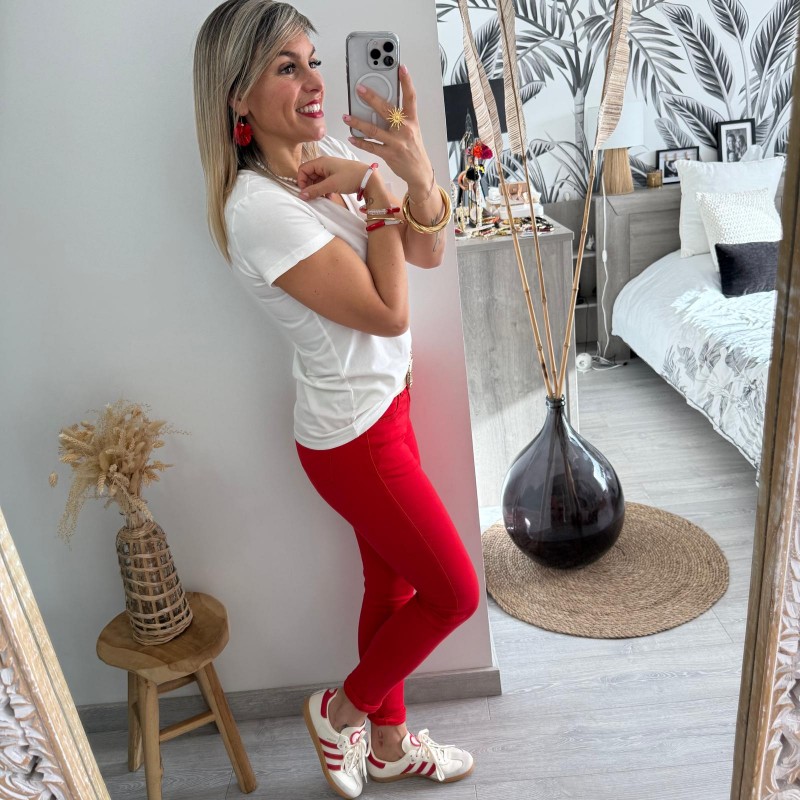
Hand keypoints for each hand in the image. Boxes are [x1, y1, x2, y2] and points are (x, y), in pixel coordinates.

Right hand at [296, 156, 376, 200]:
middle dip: (309, 186)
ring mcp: (330, 170)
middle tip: (313, 197)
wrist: (368, 178)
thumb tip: (301, 196)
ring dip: (317, 189)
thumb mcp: (331, 185)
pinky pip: (325, 182)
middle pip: (309, 175)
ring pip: (317, 180)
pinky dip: (324, 190)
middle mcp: (324, 164)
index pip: (303, 169)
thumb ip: (315, 190)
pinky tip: (329, 196)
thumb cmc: (350, 177)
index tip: (304, 192)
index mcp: (321, 162)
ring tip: (322, 198)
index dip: (301, 181)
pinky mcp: (336, 176)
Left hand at [343, 64, 433, 195]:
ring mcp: (396, 143)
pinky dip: (360, 142)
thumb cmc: (413, 149)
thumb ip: (400, 118)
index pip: (410, 97)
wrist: (420, 172)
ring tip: (346, 116)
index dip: (406, 81)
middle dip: (371, 98)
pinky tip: (351, 137)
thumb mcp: (412, 130)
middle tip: (359, 89)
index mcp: (412, 121)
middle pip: (387, 110)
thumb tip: (381, 106)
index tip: (401, 67)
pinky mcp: (389, 155)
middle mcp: (405, 129)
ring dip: (358, 123)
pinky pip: (371, 147)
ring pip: (374, 130)